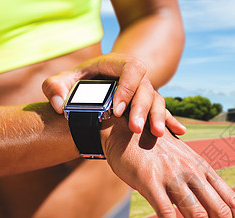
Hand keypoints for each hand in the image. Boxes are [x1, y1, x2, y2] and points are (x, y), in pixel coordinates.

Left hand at [42, 53, 185, 136]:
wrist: (89, 86)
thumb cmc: (74, 83)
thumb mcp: (60, 82)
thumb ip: (53, 88)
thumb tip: (59, 106)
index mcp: (116, 65)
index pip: (131, 69)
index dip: (128, 88)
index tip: (117, 111)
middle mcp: (134, 77)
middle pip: (147, 88)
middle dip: (143, 109)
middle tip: (136, 129)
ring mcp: (143, 91)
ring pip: (158, 101)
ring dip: (159, 117)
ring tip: (156, 135)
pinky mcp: (148, 105)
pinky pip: (163, 111)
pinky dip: (171, 121)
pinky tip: (180, 132)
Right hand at [101, 116, 234, 217]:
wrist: (127, 129)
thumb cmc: (157, 150)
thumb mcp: (184, 162)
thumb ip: (198, 181)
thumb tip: (210, 205)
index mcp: (204, 170)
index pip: (232, 202)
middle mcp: (194, 173)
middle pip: (220, 213)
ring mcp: (173, 177)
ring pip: (198, 216)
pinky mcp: (150, 182)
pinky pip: (166, 212)